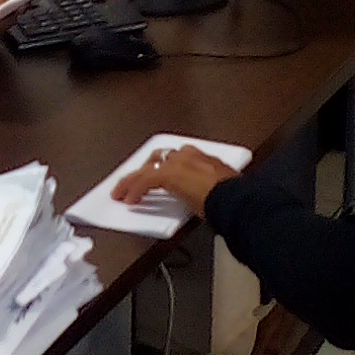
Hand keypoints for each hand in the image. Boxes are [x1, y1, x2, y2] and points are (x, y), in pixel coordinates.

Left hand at [111, 144, 238, 217]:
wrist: (232, 197)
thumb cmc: (232, 195)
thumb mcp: (219, 187)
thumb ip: (207, 186)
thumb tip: (203, 196)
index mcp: (201, 156)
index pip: (175, 157)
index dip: (163, 166)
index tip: (158, 173)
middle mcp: (186, 154)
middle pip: (157, 158)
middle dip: (144, 170)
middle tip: (133, 182)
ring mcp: (175, 163)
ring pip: (145, 169)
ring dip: (131, 181)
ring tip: (121, 191)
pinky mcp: (166, 174)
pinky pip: (143, 181)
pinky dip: (133, 190)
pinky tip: (128, 200)